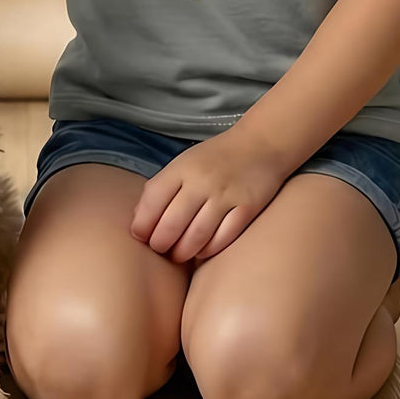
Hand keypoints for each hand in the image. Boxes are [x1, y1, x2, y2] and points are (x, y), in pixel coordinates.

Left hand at [129, 130, 287, 264]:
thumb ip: (162, 188)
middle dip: (160, 244)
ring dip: (182, 252)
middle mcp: (202, 181)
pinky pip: (223, 238)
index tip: (140, 236)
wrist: (261, 143)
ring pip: (196, 236)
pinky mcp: (247, 208)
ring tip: (178, 255)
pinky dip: (208, 250)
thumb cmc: (215, 157)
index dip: (142, 224)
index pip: (152, 201)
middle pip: (172, 224)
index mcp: (181, 168)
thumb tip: (139, 220)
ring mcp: (226, 196)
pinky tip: (201, 251)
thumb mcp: (183, 163)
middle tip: (160, 249)